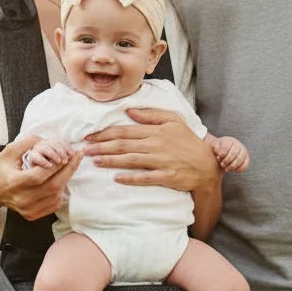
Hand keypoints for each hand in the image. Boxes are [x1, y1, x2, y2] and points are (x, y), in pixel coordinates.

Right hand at [0, 136, 80, 219]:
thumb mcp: (9, 151)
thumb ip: (28, 142)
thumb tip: (48, 139)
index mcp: (14, 183)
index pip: (41, 174)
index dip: (57, 164)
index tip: (69, 153)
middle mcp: (22, 199)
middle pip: (53, 186)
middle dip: (69, 170)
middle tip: (77, 157)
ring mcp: (27, 209)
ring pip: (57, 196)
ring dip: (66, 180)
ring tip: (68, 167)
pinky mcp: (31, 215)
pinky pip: (54, 205)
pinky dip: (61, 192)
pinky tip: (59, 181)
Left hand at [82, 108, 219, 190]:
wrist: (207, 164)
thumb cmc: (188, 142)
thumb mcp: (174, 121)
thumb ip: (152, 114)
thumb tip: (130, 111)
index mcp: (156, 130)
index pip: (125, 130)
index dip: (105, 133)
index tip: (89, 136)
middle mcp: (156, 144)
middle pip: (124, 144)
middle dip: (101, 146)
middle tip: (84, 149)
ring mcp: (162, 161)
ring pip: (131, 159)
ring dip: (111, 160)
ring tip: (94, 161)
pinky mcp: (167, 177)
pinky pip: (146, 178)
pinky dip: (131, 178)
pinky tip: (117, 178)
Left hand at [213, 136, 249, 172]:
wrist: (225, 149)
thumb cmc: (219, 148)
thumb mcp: (215, 146)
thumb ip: (216, 148)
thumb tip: (219, 154)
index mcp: (229, 140)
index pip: (226, 146)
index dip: (222, 153)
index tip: (218, 158)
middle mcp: (238, 144)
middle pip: (234, 153)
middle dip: (227, 160)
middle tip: (222, 165)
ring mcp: (243, 150)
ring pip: (240, 159)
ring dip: (233, 166)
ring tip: (226, 169)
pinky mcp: (247, 157)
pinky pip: (246, 163)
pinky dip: (242, 168)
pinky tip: (236, 171)